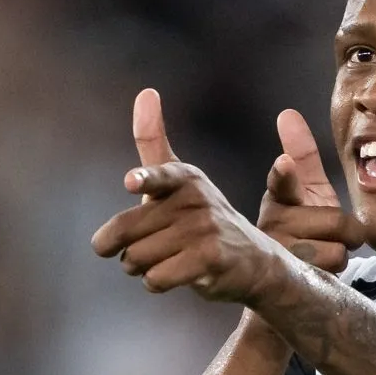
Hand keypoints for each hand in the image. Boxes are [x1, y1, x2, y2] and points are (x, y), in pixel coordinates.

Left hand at [89, 88, 297, 305]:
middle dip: (123, 248)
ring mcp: (204, 230)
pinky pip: (155, 279)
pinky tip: (178, 275)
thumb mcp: (180, 179)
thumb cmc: (201, 219)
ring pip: (136, 258)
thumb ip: (153, 142)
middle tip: (144, 247)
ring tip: (167, 259)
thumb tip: (146, 92)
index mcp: (185, 177)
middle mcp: (196, 200)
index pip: (160, 176)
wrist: (252, 261)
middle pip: (125, 233)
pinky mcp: (209, 260)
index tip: (131, 183)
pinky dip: (156, 283)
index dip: (144, 182)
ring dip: (140, 267)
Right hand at [260, 108, 355, 275]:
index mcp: (278, 197)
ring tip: (321, 250)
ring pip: (336, 248)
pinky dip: (333, 266)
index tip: (284, 165)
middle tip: (327, 232)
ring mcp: (279, 253)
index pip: (282, 182)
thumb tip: (287, 113)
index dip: (285, 174)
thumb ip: (301, 154)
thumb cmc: (302, 223)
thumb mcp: (306, 188)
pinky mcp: (289, 276)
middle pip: (334, 220)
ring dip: (338, 249)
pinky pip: (333, 264)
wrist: (287, 271)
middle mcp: (272, 224)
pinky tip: (316, 268)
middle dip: (344, 228)